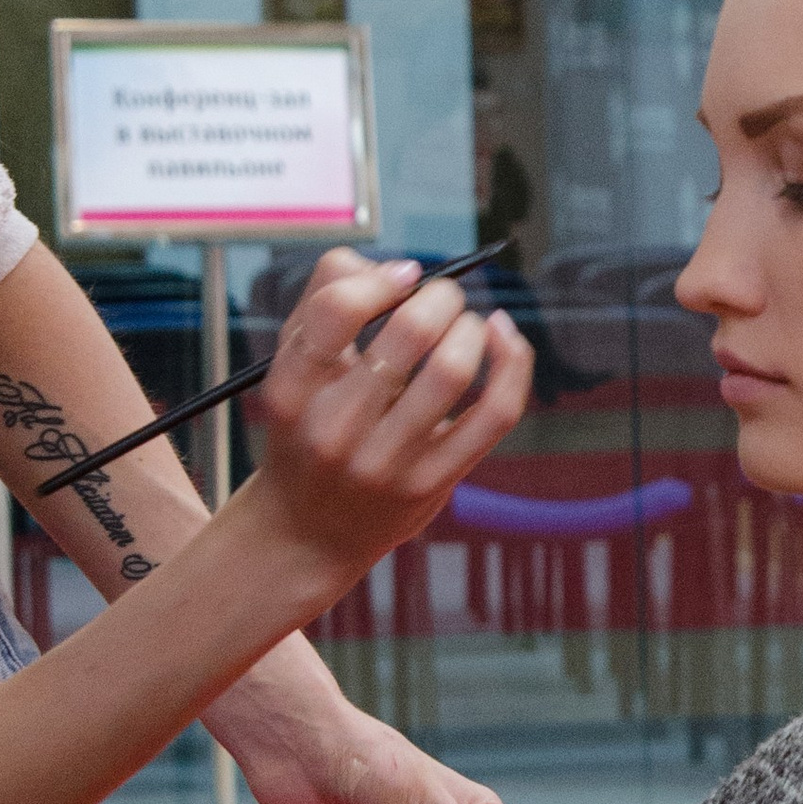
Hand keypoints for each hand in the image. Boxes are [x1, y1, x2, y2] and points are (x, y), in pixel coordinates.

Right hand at [246, 255, 533, 585]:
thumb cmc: (308, 429)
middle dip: (440, 297)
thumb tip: (399, 269)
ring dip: (471, 327)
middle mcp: (334, 428)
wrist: (308, 534)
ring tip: (464, 325)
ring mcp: (385, 462)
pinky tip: (503, 337)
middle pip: (409, 332)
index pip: (337, 310)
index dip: (382, 278)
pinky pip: (494, 412)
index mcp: (290, 390)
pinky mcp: (431, 483)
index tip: (405, 276)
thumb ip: (326, 298)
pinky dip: (512, 363)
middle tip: (442, 299)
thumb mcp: (292, 366)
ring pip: (453, 369)